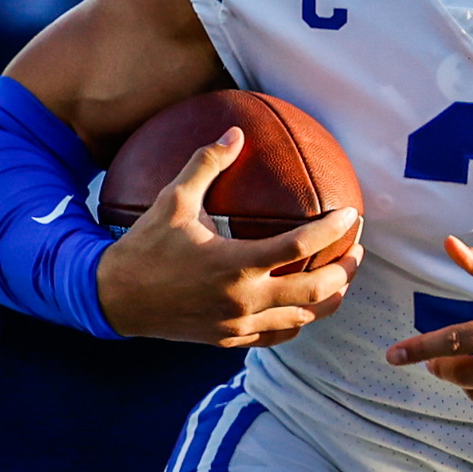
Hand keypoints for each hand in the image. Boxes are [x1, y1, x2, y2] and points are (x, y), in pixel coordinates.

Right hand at [95, 125, 363, 348]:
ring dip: (329, 299)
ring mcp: (238, 325)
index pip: (299, 248)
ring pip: (302, 318)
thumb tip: (235, 132)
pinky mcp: (230, 340)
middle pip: (315, 290)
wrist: (114, 299)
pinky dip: (298, 319)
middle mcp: (242, 300)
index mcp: (234, 264)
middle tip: (358, 250)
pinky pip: (278, 334)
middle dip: (345, 270)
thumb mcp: (172, 200)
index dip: (331, 231)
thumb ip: (206, 164)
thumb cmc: (144, 246)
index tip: (351, 214)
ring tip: (342, 278)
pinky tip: (304, 304)